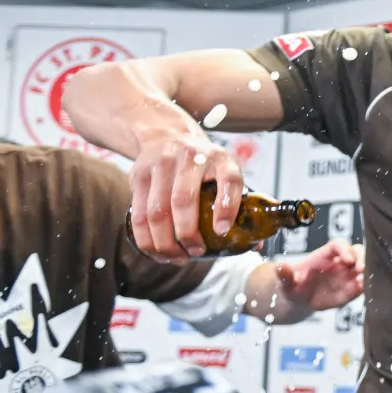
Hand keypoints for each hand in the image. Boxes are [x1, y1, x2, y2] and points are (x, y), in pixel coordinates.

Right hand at [128, 130, 243, 259]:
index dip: (227, 207)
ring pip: (157, 210)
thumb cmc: (205, 165)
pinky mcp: (139, 175)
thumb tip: (253, 245)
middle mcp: (192, 158)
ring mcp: (162, 165)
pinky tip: (157, 251)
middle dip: (188, 233)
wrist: (168, 136)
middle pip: (184, 200)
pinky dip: (146, 238)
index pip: (229, 181)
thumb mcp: (227, 172)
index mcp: (222, 160)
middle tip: (196, 251)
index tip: (222, 231)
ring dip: (165, 241)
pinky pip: (138, 213)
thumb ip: (241, 205)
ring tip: (177, 256)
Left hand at [262, 241, 364, 318]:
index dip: (345, 249)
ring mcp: (347, 275)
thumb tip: (279, 267)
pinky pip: (362, 286)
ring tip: (363, 280)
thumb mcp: (286, 282)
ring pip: (364, 265)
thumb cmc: (293, 286)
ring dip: (367, 271)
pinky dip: (365, 287)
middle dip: (361, 257)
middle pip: (356, 251)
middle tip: (360, 269)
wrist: (299, 300)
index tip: (346, 260)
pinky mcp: (351, 289)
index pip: (339, 245)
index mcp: (324, 256)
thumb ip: (285, 275)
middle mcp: (339, 263)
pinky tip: (362, 290)